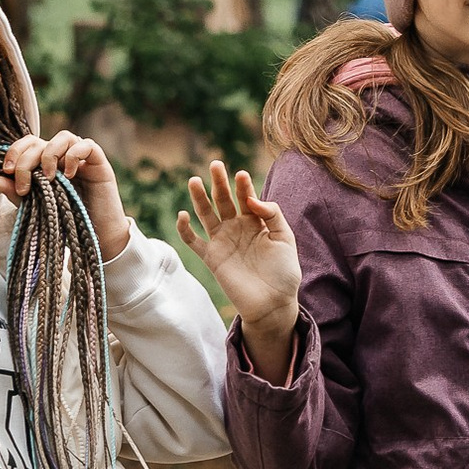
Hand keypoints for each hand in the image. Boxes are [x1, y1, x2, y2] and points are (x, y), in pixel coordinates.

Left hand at [0, 132, 132, 260]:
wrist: (97, 237)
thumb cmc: (67, 220)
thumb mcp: (36, 207)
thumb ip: (17, 193)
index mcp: (46, 163)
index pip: (28, 144)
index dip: (15, 151)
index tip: (6, 172)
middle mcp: (63, 157)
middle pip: (41, 141)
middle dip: (26, 160)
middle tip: (24, 184)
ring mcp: (82, 159)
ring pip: (64, 136)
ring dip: (49, 155)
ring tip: (47, 178)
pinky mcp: (100, 163)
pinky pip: (87, 145)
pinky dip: (74, 156)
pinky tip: (68, 176)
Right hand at [175, 160, 301, 374]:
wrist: (273, 304)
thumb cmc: (283, 272)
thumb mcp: (285, 239)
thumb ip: (272, 214)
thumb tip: (252, 199)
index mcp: (256, 222)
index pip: (247, 197)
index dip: (243, 186)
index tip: (240, 175)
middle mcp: (237, 228)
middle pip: (225, 201)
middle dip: (220, 183)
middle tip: (215, 164)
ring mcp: (223, 241)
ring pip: (206, 215)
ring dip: (199, 199)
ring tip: (194, 180)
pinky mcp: (212, 258)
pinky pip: (193, 241)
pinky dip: (185, 230)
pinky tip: (182, 215)